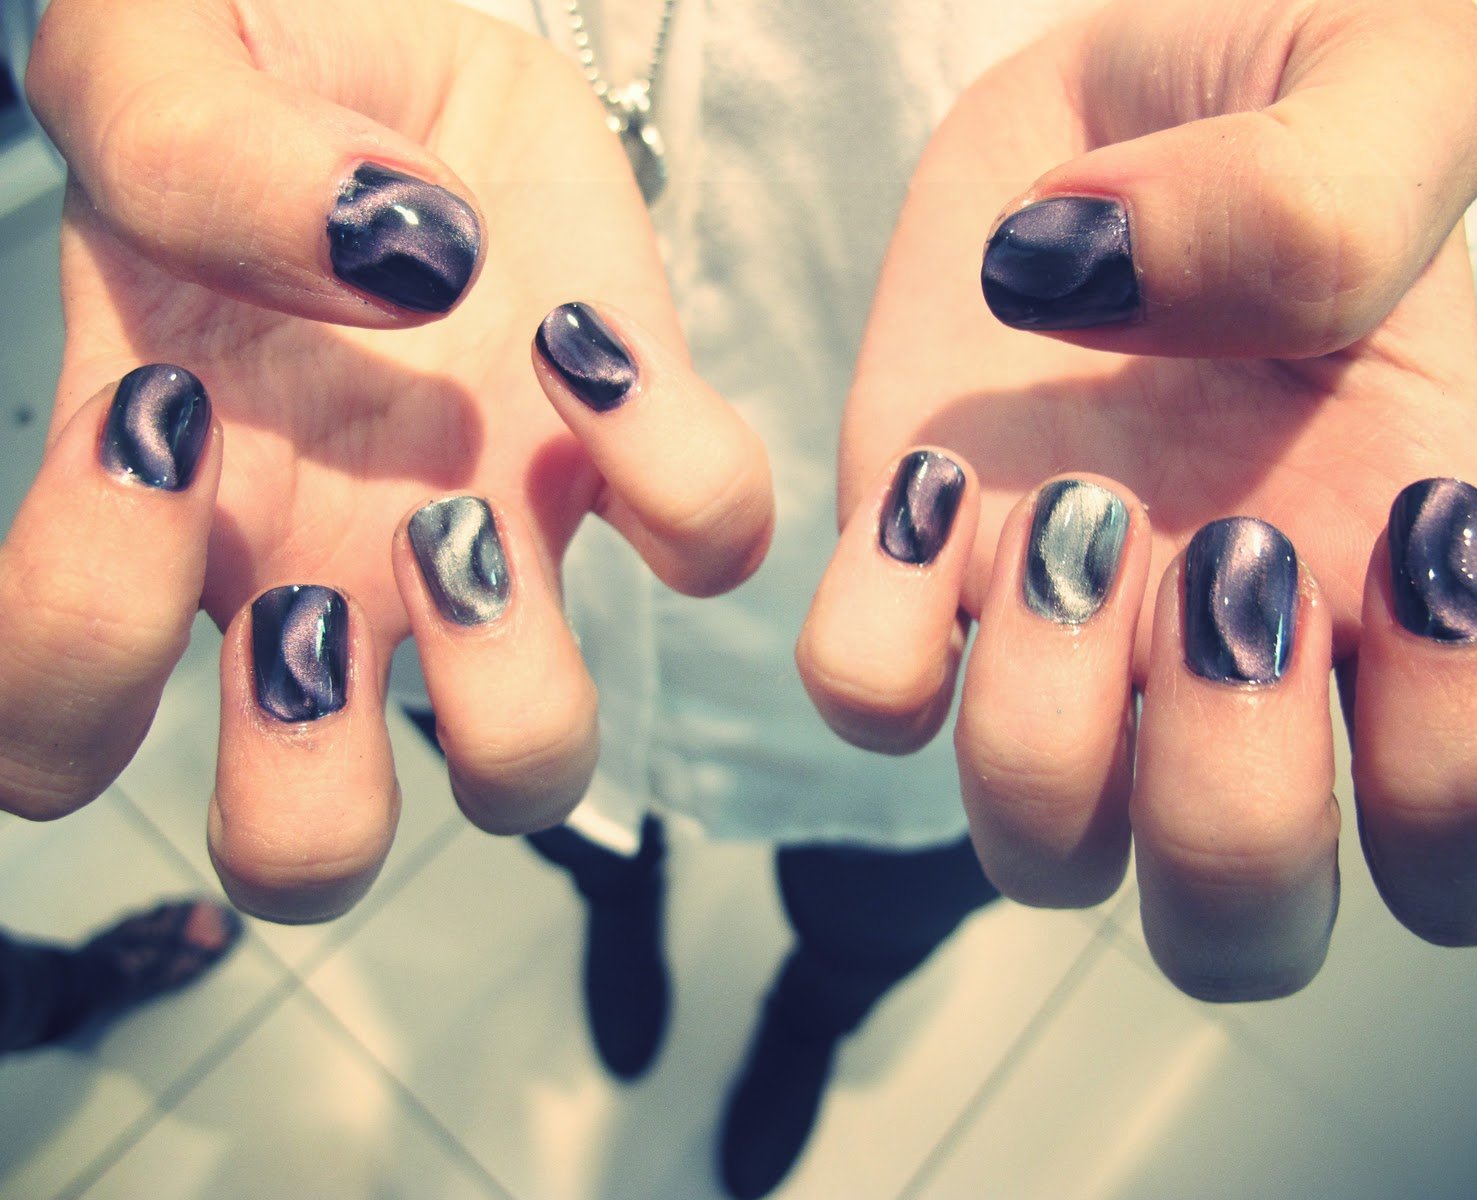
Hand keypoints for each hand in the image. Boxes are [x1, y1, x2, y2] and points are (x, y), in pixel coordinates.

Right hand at [0, 0, 771, 921]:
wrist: (406, 48)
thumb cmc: (255, 68)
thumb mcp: (156, 60)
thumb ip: (182, 147)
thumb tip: (376, 257)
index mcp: (163, 511)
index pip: (52, 731)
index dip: (80, 656)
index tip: (155, 429)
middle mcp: (319, 572)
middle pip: (303, 846)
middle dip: (312, 785)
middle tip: (313, 600)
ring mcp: (490, 541)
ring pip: (527, 768)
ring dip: (509, 682)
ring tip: (464, 508)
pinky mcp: (630, 465)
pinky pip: (706, 543)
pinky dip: (679, 468)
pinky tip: (593, 345)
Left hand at [798, 0, 1476, 998]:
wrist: (1111, 90)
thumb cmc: (1278, 101)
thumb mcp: (1387, 86)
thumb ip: (1341, 199)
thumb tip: (1128, 307)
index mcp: (1398, 589)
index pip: (1476, 852)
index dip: (1463, 770)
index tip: (1417, 545)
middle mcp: (1230, 662)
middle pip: (1239, 929)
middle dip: (1229, 802)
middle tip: (1229, 563)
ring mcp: (1061, 640)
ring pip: (1043, 853)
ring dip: (1048, 719)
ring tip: (1073, 505)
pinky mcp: (912, 576)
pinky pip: (869, 701)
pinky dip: (881, 626)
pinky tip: (937, 475)